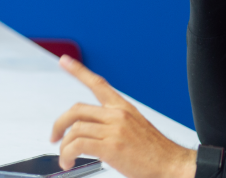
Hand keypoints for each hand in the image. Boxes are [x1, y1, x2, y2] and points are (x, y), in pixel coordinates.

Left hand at [51, 55, 195, 177]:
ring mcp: (114, 129)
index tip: (64, 61)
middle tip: (54, 137)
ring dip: (63, 147)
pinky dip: (67, 155)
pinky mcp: (111, 146)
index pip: (98, 83)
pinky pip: (77, 146)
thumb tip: (92, 131)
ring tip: (66, 158)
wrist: (171, 164)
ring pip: (74, 130)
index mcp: (124, 108)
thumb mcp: (136, 129)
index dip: (78, 71)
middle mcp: (117, 115)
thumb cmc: (155, 152)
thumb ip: (115, 125)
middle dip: (58, 124)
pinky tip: (69, 162)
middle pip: (76, 110)